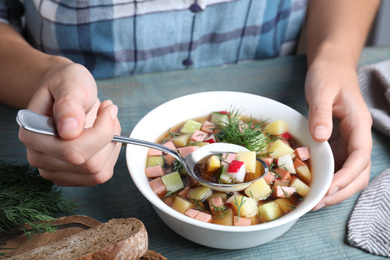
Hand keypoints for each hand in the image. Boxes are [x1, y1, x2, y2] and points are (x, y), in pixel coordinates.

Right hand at [18, 63, 121, 185]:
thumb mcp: (69, 83)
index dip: (101, 132)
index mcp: (33, 135)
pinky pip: (101, 175)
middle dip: (109, 138)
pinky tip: (104, 136)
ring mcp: (55, 170)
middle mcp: (40, 158)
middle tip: (109, 113)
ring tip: (106, 123)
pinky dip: (110, 155)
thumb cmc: (65, 84)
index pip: (73, 151)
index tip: (108, 108)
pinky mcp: (71, 175)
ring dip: (111, 147)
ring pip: (98, 173)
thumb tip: (69, 131)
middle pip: (89, 165)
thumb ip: (68, 104)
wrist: (63, 91)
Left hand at [305, 60, 372, 209]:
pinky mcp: (337, 143)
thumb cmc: (327, 75)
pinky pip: (336, 165)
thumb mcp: (321, 90)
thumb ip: (321, 113)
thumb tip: (321, 138)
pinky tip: (312, 184)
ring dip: (335, 188)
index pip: (361, 157)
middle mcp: (357, 137)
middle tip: (318, 202)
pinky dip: (327, 177)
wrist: (330, 67)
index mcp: (358, 125)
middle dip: (342, 190)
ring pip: (349, 173)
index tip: (329, 189)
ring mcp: (347, 141)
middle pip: (359, 172)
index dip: (347, 176)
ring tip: (314, 199)